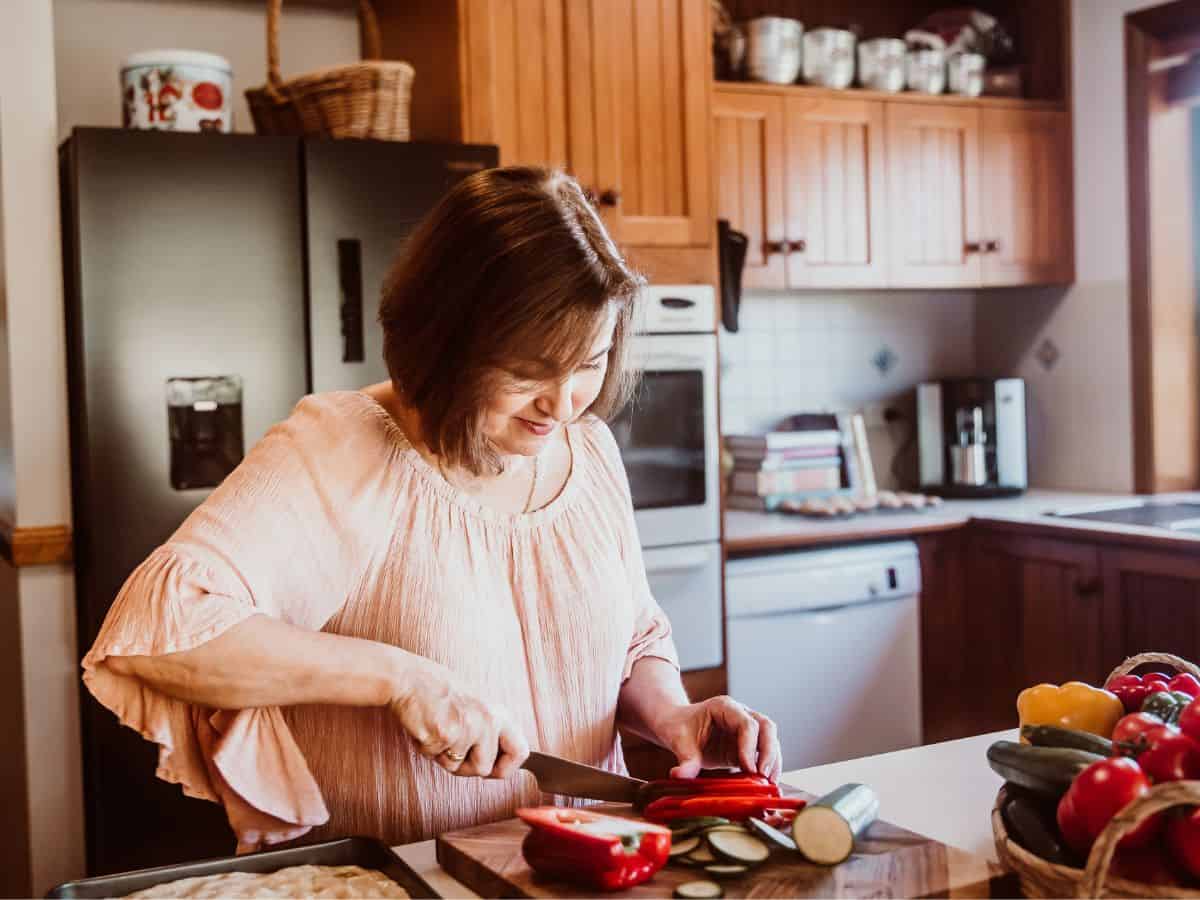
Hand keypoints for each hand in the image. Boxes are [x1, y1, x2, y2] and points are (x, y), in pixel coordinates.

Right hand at [387, 663, 528, 778]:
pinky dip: (427, 749)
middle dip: (465, 768)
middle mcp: (486, 720)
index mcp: (497, 712)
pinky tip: (424, 727)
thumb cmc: (438, 689)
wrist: (408, 678)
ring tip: (436, 729)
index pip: (520, 752)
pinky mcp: (443, 735)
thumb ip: (488, 728)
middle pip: (484, 769)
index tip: (492, 770)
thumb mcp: (475, 704)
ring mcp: (466, 728)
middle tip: (452, 750)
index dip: (506, 768)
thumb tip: (497, 762)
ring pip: (456, 767)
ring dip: (443, 756)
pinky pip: (435, 758)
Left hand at [652, 695, 780, 781]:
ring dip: (772, 761)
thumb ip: (685, 759)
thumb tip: (681, 776)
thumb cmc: (679, 727)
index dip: (750, 746)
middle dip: (768, 752)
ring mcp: (746, 729)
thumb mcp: (678, 741)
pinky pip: (764, 753)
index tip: (749, 769)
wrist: (677, 725)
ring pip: (770, 739)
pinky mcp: (748, 745)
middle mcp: (740, 714)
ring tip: (769, 784)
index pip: (746, 723)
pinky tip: (765, 784)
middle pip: (766, 727)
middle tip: (764, 776)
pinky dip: (768, 767)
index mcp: (724, 707)